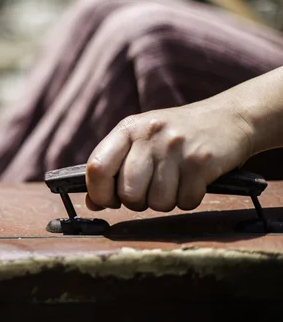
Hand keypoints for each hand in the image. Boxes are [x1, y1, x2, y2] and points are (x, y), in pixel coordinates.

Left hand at [84, 98, 254, 211]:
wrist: (229, 117)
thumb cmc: (177, 135)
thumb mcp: (141, 140)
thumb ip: (113, 167)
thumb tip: (91, 203)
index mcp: (128, 129)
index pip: (97, 167)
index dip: (99, 192)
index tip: (108, 200)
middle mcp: (149, 135)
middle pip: (128, 192)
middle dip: (137, 202)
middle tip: (149, 191)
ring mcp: (176, 148)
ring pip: (157, 202)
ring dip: (165, 201)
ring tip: (174, 182)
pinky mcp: (201, 163)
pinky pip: (185, 202)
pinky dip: (188, 199)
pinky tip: (193, 181)